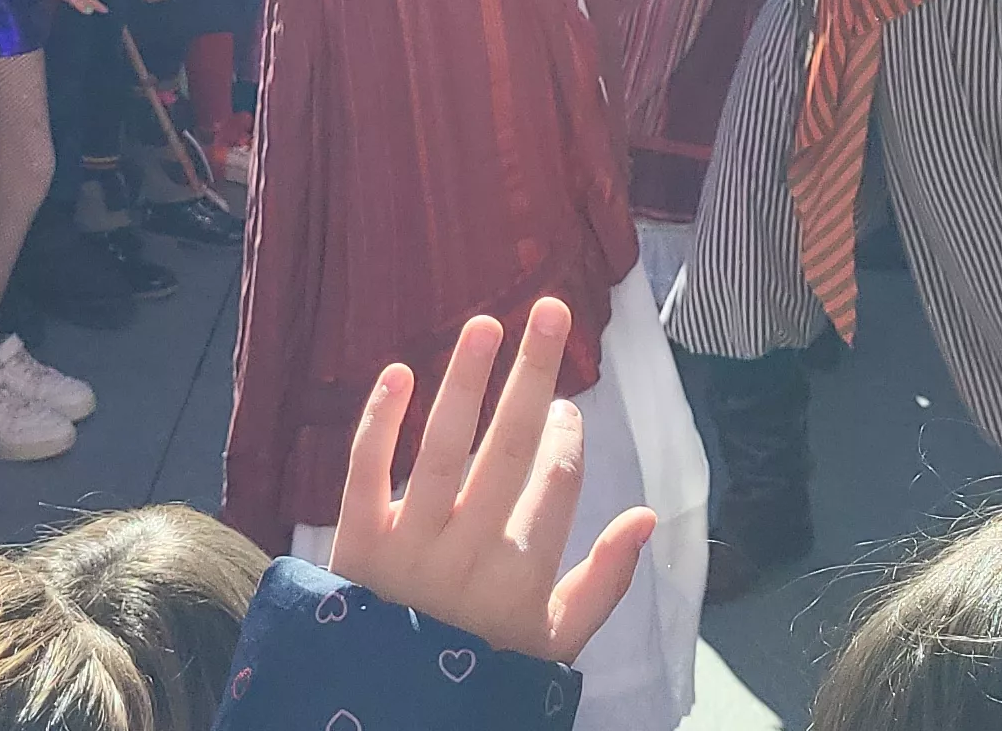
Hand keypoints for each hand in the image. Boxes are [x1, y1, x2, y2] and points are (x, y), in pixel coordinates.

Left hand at [327, 300, 654, 664]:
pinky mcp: (355, 541)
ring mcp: (408, 544)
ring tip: (486, 324)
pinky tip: (400, 371)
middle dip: (532, 375)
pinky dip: (380, 420)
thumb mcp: (557, 643)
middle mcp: (468, 553)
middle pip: (508, 448)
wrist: (390, 714)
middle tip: (551, 312)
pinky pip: (364, 471)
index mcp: (522, 578)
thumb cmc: (486, 670)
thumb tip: (646, 516)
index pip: (553, 484)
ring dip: (465, 380)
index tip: (566, 408)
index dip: (565, 436)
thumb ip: (605, 580)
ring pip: (440, 447)